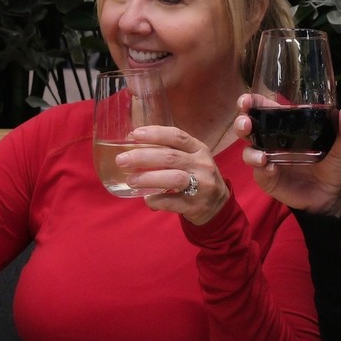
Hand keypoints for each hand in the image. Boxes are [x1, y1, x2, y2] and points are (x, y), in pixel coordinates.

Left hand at [114, 125, 229, 225]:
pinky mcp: (196, 205)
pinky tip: (147, 199)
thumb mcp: (191, 160)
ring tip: (131, 180)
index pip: (177, 136)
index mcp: (199, 149)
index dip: (155, 133)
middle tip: (122, 160)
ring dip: (149, 178)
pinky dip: (157, 200)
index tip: (135, 134)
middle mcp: (202, 164)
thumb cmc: (197, 178)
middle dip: (143, 157)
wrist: (218, 206)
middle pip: (170, 157)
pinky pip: (173, 202)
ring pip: (173, 178)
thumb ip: (169, 152)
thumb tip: (133, 145)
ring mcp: (201, 185)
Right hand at [240, 97, 340, 217]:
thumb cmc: (333, 165)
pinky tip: (270, 168)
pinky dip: (262, 170)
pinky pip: (260, 174)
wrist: (335, 196)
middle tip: (246, 123)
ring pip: (249, 152)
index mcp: (286, 127)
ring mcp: (269, 161)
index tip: (247, 100)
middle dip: (242, 123)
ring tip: (261, 155)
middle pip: (248, 128)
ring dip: (250, 151)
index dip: (252, 103)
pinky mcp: (270, 180)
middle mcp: (273, 141)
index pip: (264, 110)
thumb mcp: (340, 146)